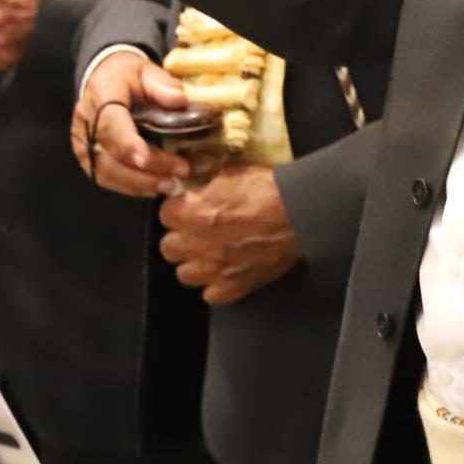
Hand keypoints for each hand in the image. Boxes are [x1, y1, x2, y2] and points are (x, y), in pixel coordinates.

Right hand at [71, 49, 192, 196]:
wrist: (104, 78)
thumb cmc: (128, 76)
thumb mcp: (147, 70)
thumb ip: (163, 84)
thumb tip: (181, 100)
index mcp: (101, 94)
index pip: (110, 123)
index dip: (127, 143)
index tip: (146, 159)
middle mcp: (86, 120)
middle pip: (110, 154)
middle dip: (144, 170)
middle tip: (178, 174)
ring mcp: (82, 141)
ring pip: (105, 171)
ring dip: (138, 184)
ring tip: (170, 185)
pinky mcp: (86, 156)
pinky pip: (104, 177)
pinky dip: (129, 186)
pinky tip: (153, 188)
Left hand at [158, 163, 299, 304]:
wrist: (298, 214)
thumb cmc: (266, 189)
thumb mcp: (230, 169)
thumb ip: (204, 173)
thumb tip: (191, 170)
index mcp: (190, 214)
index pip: (164, 215)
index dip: (178, 209)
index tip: (189, 206)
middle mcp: (195, 245)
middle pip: (169, 247)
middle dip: (181, 237)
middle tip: (198, 229)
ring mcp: (213, 270)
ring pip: (185, 274)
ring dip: (194, 263)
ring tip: (211, 252)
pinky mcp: (233, 287)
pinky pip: (211, 294)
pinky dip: (216, 284)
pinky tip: (227, 270)